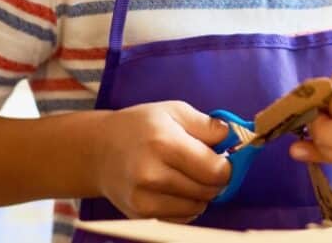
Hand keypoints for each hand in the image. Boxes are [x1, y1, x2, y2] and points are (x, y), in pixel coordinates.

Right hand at [95, 101, 229, 222]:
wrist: (99, 151)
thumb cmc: (140, 126)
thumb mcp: (174, 111)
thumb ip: (207, 124)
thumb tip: (233, 137)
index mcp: (164, 143)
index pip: (215, 170)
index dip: (226, 165)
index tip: (222, 158)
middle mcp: (152, 175)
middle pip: (209, 191)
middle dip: (214, 179)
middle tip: (203, 165)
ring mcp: (144, 199)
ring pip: (197, 207)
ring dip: (200, 194)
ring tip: (185, 175)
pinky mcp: (140, 215)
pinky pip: (182, 219)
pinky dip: (186, 206)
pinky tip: (174, 189)